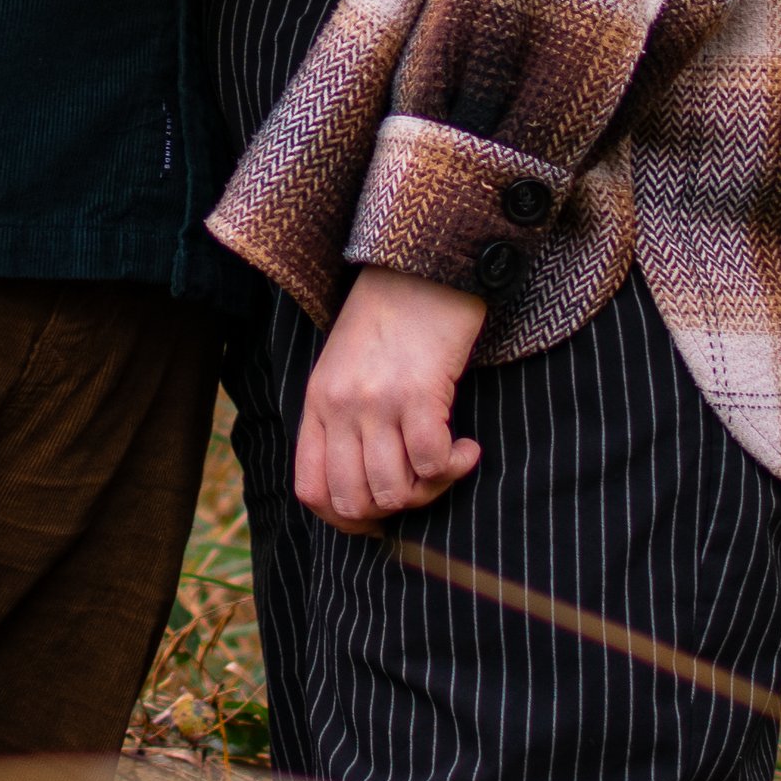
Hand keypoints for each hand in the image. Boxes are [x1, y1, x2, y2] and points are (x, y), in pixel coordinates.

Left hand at [296, 267, 486, 528]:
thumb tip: (368, 484)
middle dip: (393, 509)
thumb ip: (345, 418)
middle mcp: (341, 407)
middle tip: (423, 484)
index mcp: (318, 403)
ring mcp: (377, 402)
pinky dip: (455, 466)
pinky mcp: (419, 392)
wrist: (423, 262)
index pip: (312, 490)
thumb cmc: (392, 315)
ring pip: (394, 491)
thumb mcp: (346, 365)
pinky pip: (432, 464)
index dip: (346, 519)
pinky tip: (468, 446)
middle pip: (355, 501)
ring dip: (429, 490)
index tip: (381, 514)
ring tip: (449, 462)